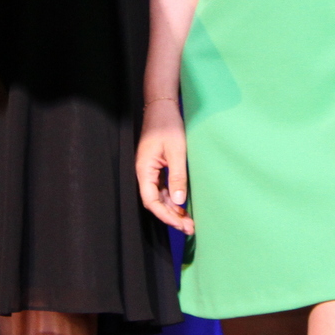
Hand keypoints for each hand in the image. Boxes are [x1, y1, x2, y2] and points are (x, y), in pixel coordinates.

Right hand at [136, 97, 192, 233]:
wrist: (162, 105)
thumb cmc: (168, 125)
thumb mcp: (176, 151)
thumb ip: (177, 177)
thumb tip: (179, 202)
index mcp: (144, 169)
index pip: (151, 201)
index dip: (165, 215)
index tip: (181, 223)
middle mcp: (145, 173)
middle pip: (156, 201)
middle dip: (172, 216)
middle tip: (190, 228)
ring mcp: (151, 170)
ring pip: (160, 196)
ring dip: (173, 209)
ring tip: (190, 222)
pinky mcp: (158, 167)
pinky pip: (163, 188)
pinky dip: (173, 198)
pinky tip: (184, 206)